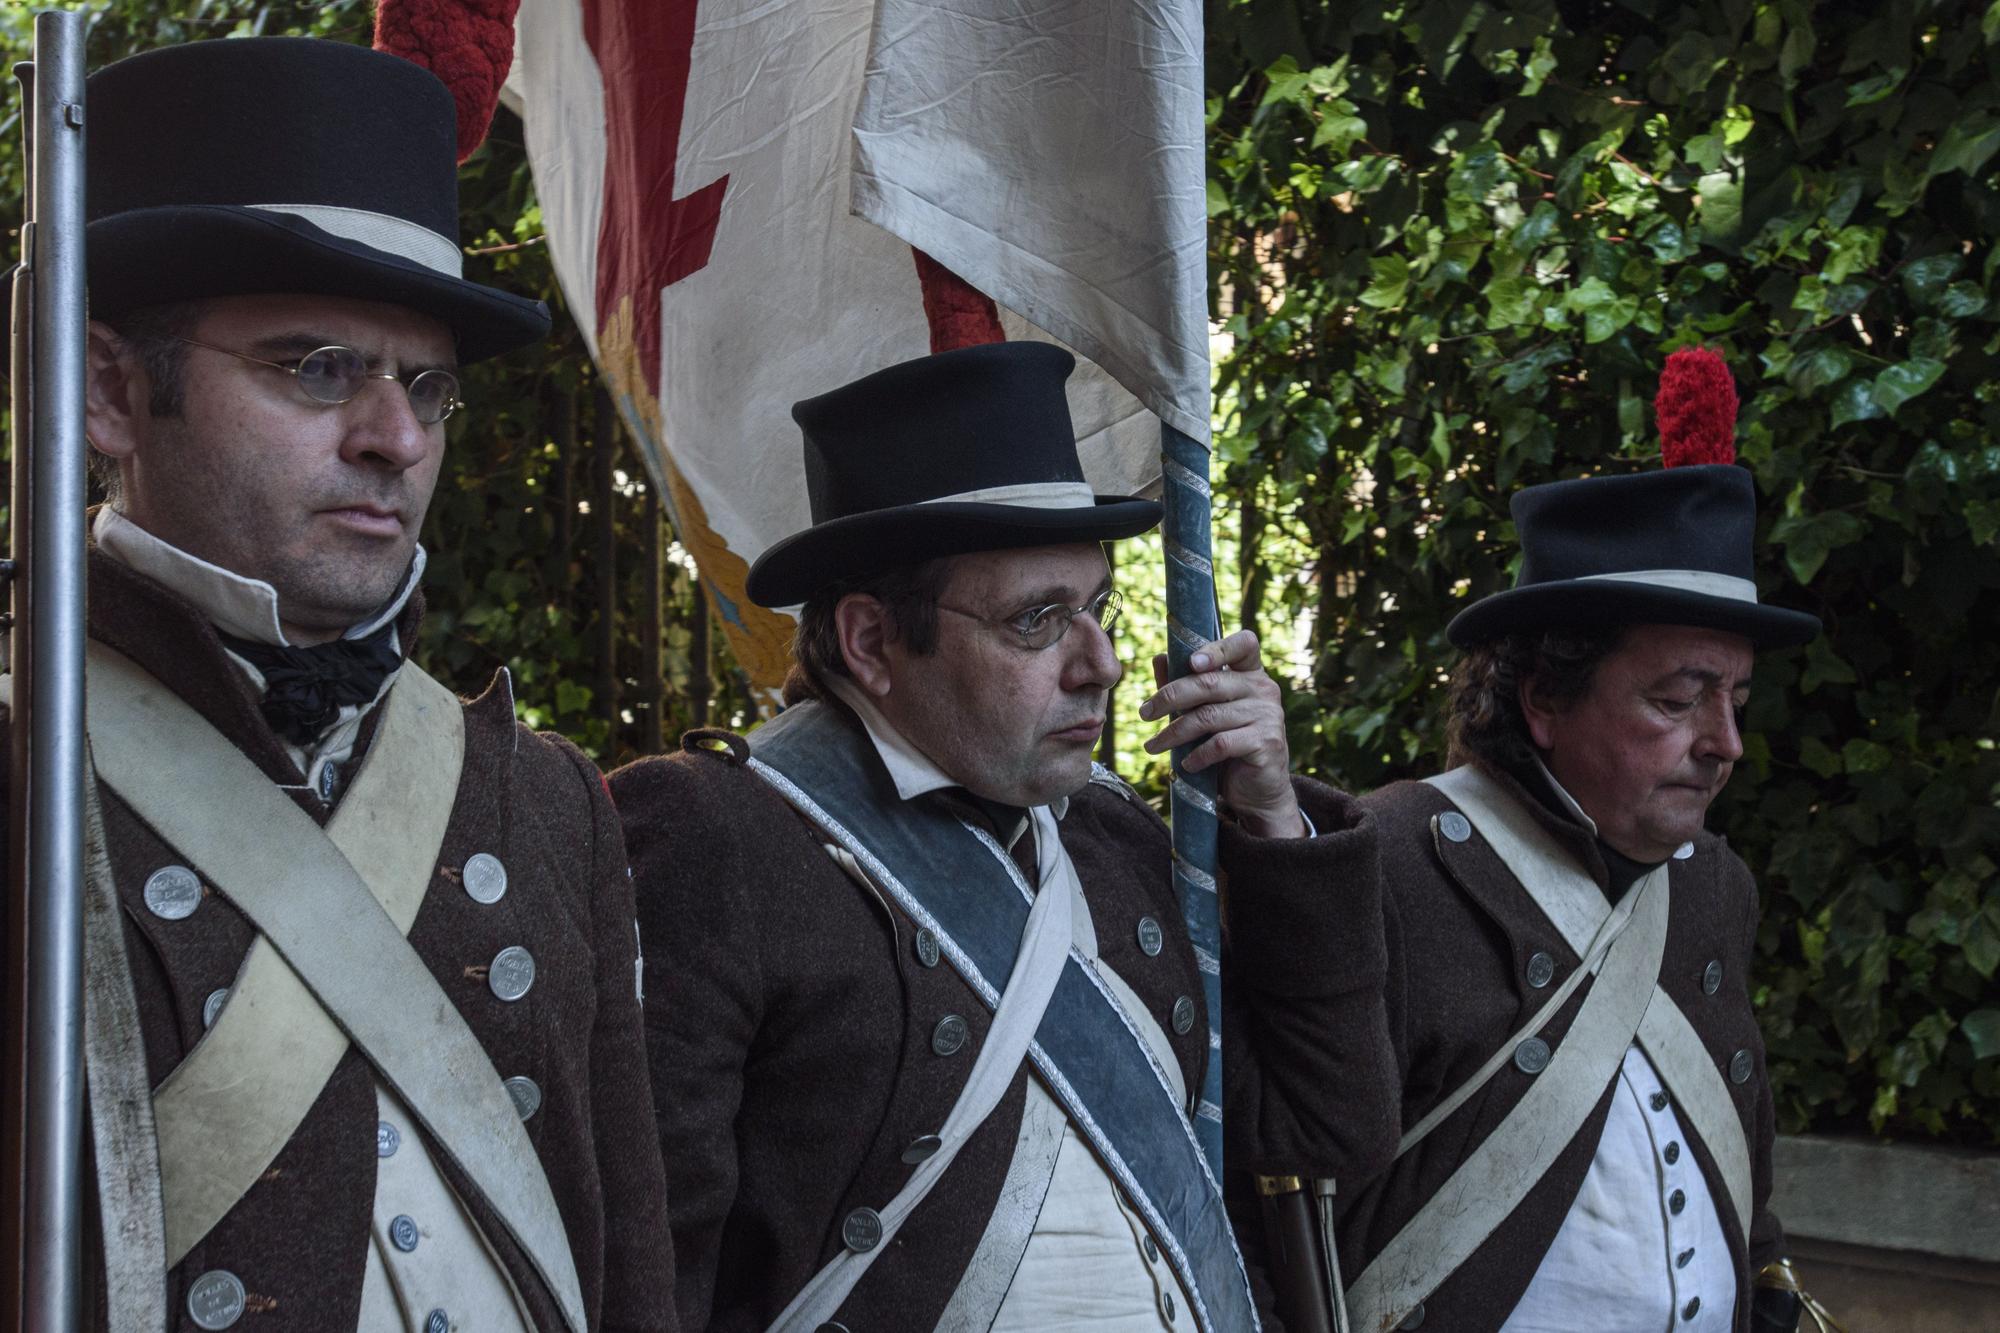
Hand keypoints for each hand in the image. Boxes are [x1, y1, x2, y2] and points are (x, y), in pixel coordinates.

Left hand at [1138, 630, 1305, 838]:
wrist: (1258, 791)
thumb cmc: (1229, 747)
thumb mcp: (1206, 713)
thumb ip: (1185, 685)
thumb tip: (1158, 658)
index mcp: (1252, 675)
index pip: (1245, 644)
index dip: (1218, 648)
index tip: (1190, 662)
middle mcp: (1264, 690)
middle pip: (1210, 682)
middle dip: (1170, 697)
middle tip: (1144, 713)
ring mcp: (1268, 715)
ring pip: (1209, 716)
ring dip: (1174, 732)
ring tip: (1153, 746)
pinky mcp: (1266, 743)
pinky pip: (1221, 743)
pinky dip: (1197, 755)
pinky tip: (1185, 764)